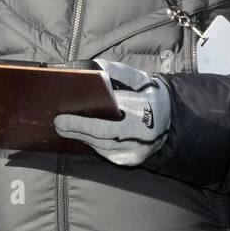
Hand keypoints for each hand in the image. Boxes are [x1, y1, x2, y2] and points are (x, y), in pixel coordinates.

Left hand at [53, 60, 170, 166]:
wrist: (172, 119)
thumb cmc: (150, 95)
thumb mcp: (138, 78)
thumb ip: (117, 72)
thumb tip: (93, 70)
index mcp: (142, 111)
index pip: (104, 121)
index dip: (80, 122)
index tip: (61, 118)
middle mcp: (140, 135)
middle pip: (99, 136)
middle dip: (75, 130)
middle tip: (58, 123)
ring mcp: (135, 151)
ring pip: (100, 146)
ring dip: (81, 137)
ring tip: (65, 128)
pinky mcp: (131, 160)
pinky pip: (106, 153)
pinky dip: (93, 143)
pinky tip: (83, 135)